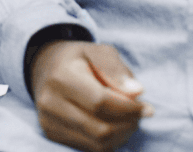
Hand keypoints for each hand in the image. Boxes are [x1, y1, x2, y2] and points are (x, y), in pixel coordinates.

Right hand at [30, 40, 153, 151]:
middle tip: (139, 114)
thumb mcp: (97, 51)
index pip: (100, 102)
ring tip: (129, 120)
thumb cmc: (78, 59)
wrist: (45, 67)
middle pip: (100, 129)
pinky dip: (108, 141)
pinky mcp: (51, 134)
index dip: (129, 109)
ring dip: (121, 136)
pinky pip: (90, 148)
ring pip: (97, 144)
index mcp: (61, 76)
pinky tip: (114, 126)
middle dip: (128, 125)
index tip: (147, 108)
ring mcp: (48, 121)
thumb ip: (116, 70)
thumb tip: (137, 92)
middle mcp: (50, 102)